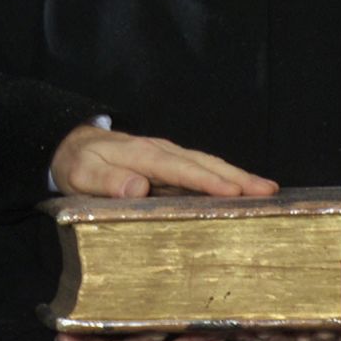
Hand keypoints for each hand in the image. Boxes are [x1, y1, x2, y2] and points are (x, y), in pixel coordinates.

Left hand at [49, 125, 277, 198]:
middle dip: (236, 176)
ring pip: (207, 165)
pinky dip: (224, 180)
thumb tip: (137, 187)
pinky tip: (243, 194)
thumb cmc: (78, 164)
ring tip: (268, 191)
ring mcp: (168, 158)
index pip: (178, 168)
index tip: (233, 191)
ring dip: (237, 177)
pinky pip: (201, 172)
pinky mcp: (170, 167)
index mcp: (141, 154)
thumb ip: (106, 181)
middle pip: (203, 163)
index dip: (206, 180)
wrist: (73, 146)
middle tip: (268, 191)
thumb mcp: (81, 175)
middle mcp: (160, 152)